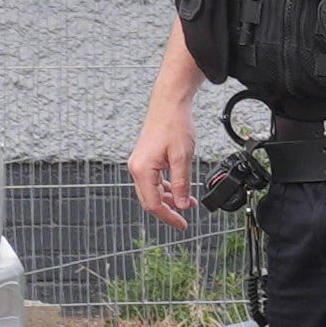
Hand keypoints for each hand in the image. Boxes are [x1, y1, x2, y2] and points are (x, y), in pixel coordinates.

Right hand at [128, 92, 198, 229]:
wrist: (169, 103)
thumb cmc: (174, 123)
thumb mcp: (182, 157)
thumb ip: (182, 183)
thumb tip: (182, 204)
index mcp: (142, 169)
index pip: (153, 204)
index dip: (169, 217)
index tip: (182, 224)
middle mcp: (137, 167)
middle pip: (150, 200)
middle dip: (169, 210)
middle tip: (184, 219)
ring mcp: (140, 163)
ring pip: (153, 191)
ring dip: (170, 199)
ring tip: (188, 202)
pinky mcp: (146, 158)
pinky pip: (154, 180)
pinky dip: (167, 187)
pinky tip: (180, 189)